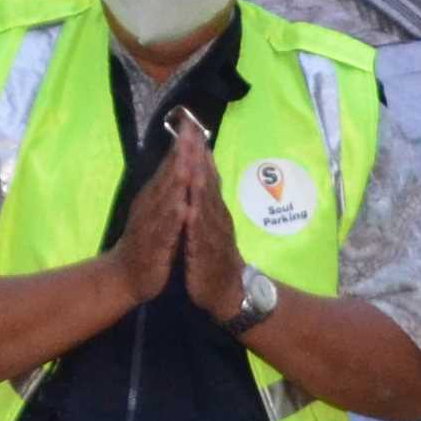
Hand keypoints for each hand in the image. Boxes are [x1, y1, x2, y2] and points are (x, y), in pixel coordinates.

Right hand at [108, 120, 197, 304]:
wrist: (124, 275)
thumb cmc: (146, 242)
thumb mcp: (158, 210)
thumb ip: (169, 187)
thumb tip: (180, 161)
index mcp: (154, 195)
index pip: (170, 163)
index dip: (181, 143)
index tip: (193, 121)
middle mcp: (151, 204)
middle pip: (168, 173)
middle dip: (181, 152)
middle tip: (191, 128)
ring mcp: (151, 223)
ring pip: (166, 197)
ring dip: (177, 178)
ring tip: (188, 158)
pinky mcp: (153, 244)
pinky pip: (164, 229)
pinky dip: (173, 217)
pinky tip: (182, 206)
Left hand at [166, 116, 248, 319]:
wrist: (229, 293)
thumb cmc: (214, 256)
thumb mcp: (210, 224)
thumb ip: (206, 198)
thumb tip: (202, 169)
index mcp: (214, 210)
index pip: (208, 175)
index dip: (200, 152)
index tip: (192, 127)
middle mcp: (217, 218)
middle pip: (209, 185)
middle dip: (200, 161)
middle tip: (194, 136)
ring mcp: (215, 237)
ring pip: (208, 209)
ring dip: (202, 188)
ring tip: (194, 167)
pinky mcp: (209, 257)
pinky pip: (203, 239)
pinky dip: (197, 225)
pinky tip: (191, 212)